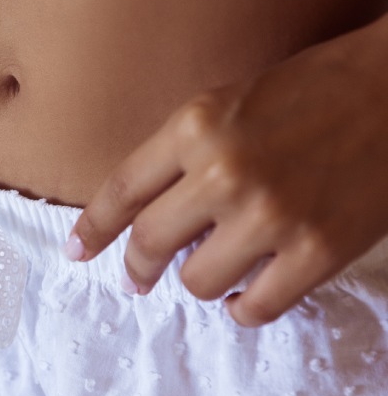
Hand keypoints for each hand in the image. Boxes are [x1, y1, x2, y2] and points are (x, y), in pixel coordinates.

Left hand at [64, 18, 387, 327]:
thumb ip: (183, 151)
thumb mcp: (226, 102)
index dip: (93, 228)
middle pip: (151, 242)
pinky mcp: (318, 251)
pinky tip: (248, 292)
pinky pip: (258, 308)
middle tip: (138, 277)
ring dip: (200, 281)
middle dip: (137, 266)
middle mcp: (222, 172)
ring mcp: (270, 215)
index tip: (77, 251)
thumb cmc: (309, 87)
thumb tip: (148, 211)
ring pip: (199, 282)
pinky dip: (245, 308)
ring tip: (214, 266)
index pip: (121, 189)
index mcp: (193, 126)